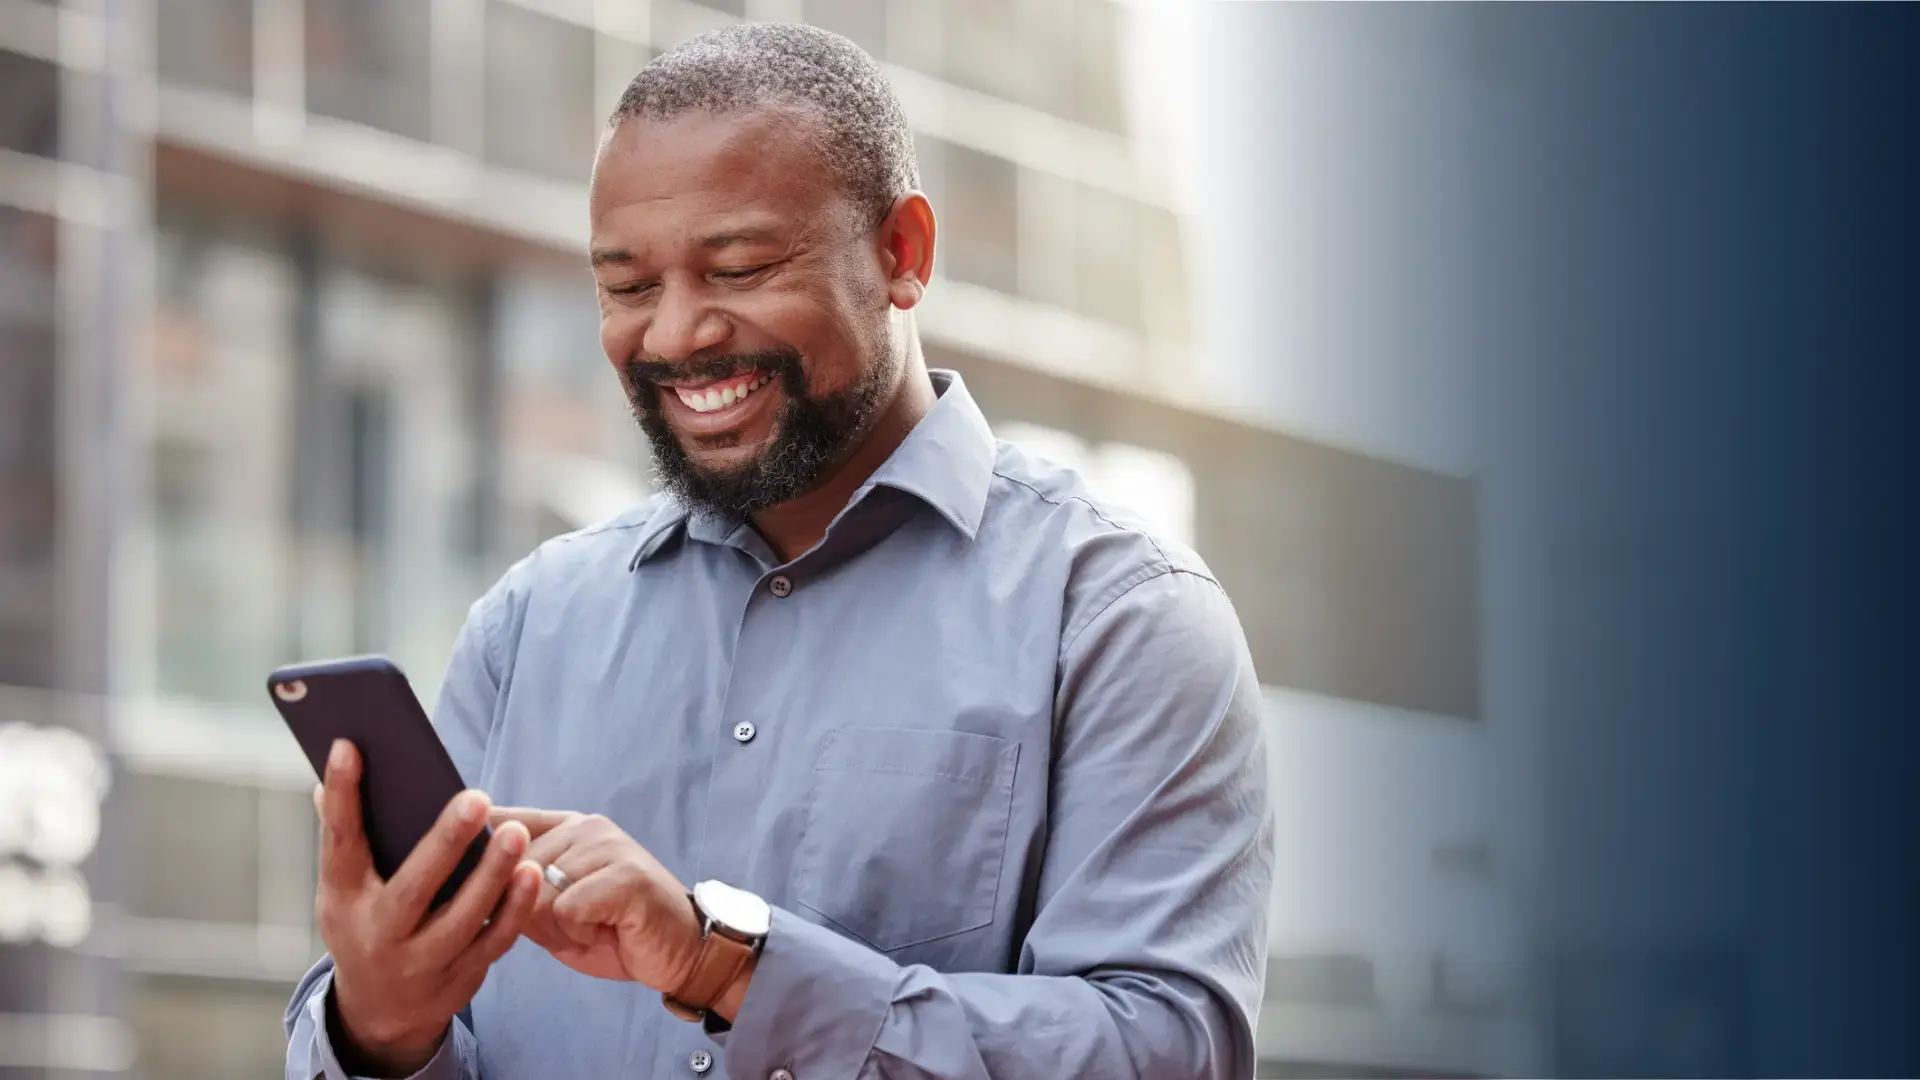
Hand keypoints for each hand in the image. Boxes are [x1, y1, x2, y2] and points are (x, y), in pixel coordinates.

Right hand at [313, 741, 542, 1076]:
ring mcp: (420, 961)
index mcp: (343, 899)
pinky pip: (493, 940)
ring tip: (516, 833)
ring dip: (492, 875)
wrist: (379, 1012)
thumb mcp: (343, 888)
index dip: (342, 795)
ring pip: (461, 918)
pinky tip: (531, 872)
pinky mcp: (460, 977)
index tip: (350, 746)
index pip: (340, 842)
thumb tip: (337, 768)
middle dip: (445, 843)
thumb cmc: (364, 924)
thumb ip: (348, 835)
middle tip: (477, 797)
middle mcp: (378, 933)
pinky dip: (514, 908)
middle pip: (412, 888)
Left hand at [489, 808, 745, 1013]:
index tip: (479, 878)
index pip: (504, 822)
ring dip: (558, 926)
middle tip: (573, 924)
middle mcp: (587, 826)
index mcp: (568, 827)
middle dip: (530, 912)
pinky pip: (567, 909)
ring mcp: (609, 845)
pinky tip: (607, 930)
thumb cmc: (614, 931)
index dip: (483, 853)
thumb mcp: (555, 908)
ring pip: (539, 892)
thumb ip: (519, 888)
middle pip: (515, 870)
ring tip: (592, 926)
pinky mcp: (625, 874)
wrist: (679, 952)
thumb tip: (467, 881)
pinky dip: (580, 933)